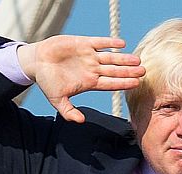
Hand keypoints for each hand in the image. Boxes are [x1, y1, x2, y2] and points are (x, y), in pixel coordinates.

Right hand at [17, 35, 144, 122]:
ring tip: (137, 59)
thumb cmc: (48, 81)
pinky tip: (122, 44)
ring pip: (111, 58)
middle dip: (129, 71)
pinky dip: (110, 43)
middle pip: (115, 71)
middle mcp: (93, 69)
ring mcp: (90, 56)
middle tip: (144, 71)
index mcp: (90, 82)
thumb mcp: (57, 100)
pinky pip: (100, 42)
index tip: (136, 84)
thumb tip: (80, 121)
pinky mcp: (83, 43)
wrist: (37, 62)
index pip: (111, 84)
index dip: (124, 83)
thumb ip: (68, 111)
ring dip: (124, 58)